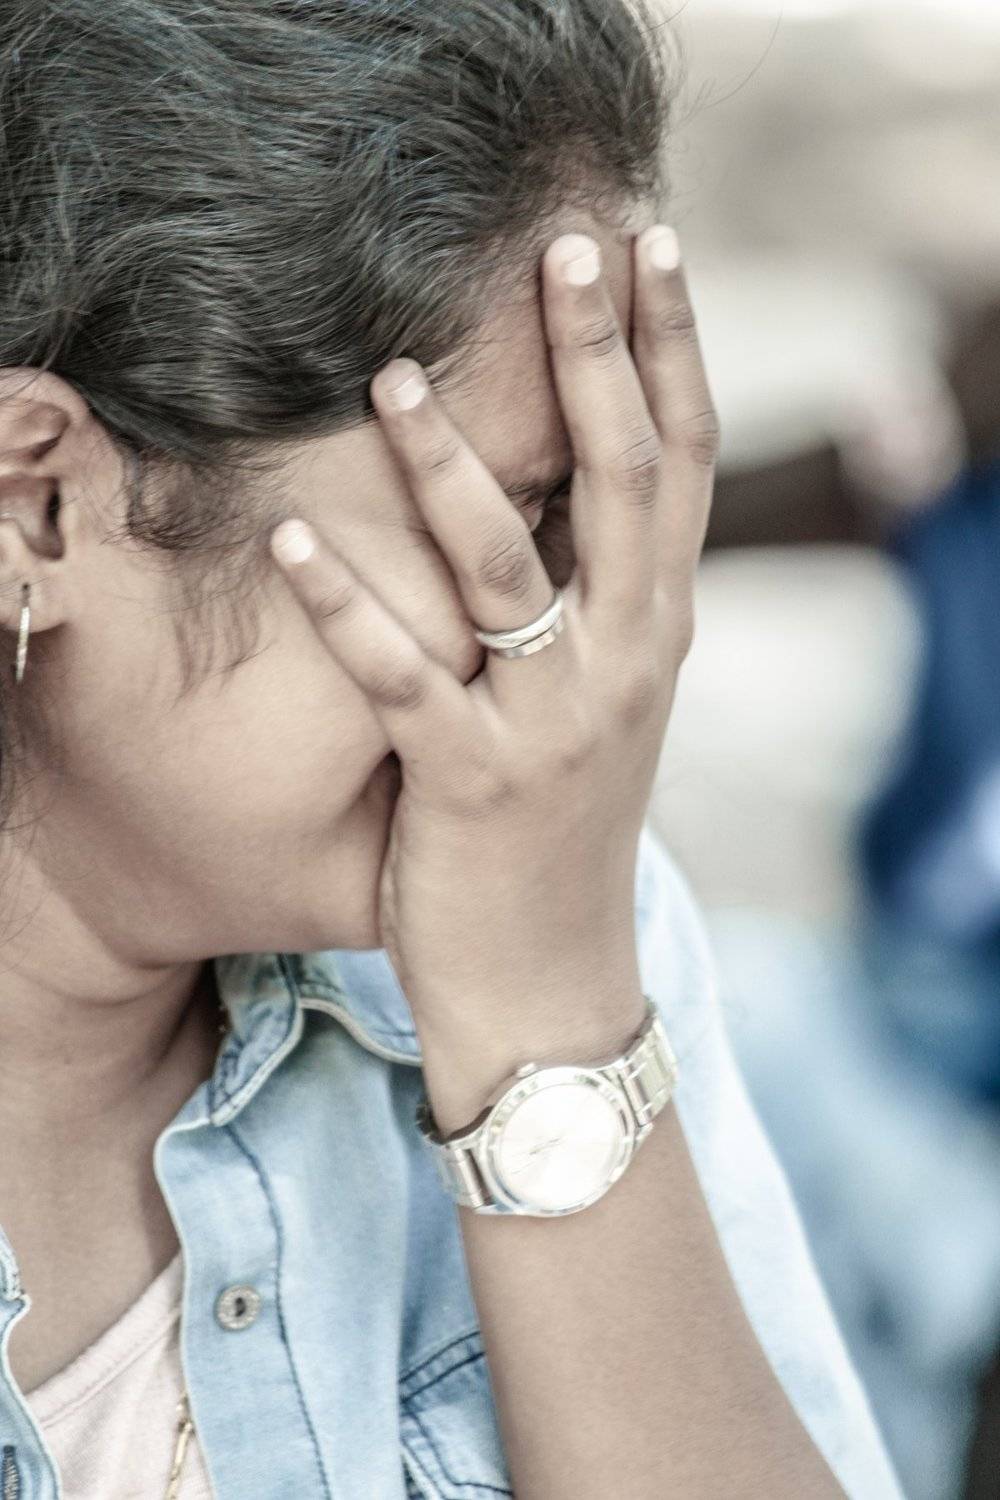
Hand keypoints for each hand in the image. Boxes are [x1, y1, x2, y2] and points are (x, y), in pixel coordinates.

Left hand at [269, 226, 715, 1051]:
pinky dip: (343, 606)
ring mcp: (555, 723)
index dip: (673, 348)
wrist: (555, 983)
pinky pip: (401, 676)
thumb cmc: (567, 830)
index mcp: (661, 630)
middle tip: (568, 244)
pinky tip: (288, 540)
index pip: (683, 462)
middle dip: (597, 355)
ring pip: (506, 565)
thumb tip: (560, 483)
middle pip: (625, 479)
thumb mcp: (610, 702)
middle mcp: (629, 661)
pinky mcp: (471, 783)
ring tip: (385, 372)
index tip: (649, 247)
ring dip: (447, 461)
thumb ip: (601, 599)